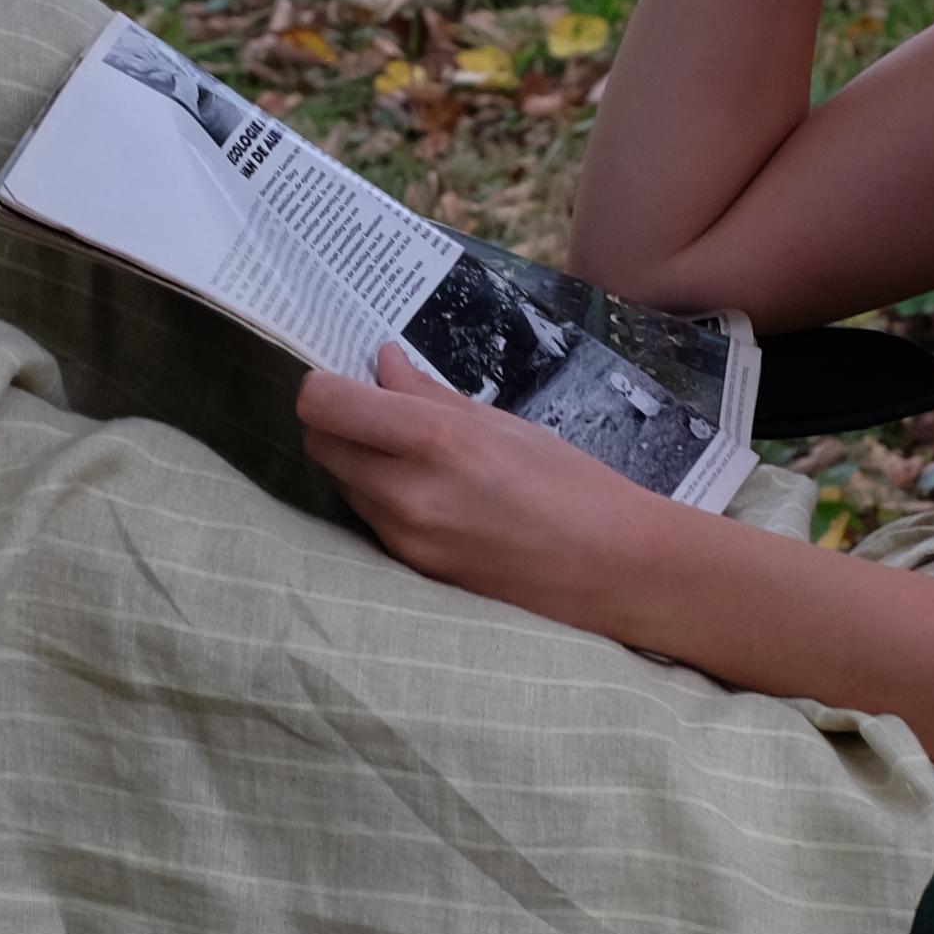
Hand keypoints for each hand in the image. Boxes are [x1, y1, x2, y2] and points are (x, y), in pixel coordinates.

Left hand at [296, 346, 668, 627]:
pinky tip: (425, 493)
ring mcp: (406, 540)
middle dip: (337, 422)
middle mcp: (408, 494)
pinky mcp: (412, 572)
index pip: (326, 405)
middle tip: (373, 411)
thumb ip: (430, 395)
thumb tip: (383, 362)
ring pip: (341, 485)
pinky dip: (378, 498)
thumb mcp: (503, 424)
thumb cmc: (572, 486)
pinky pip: (368, 521)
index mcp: (437, 441)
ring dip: (357, 462)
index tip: (343, 378)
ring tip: (408, 455)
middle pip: (321, 444)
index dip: (323, 385)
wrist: (612, 571)